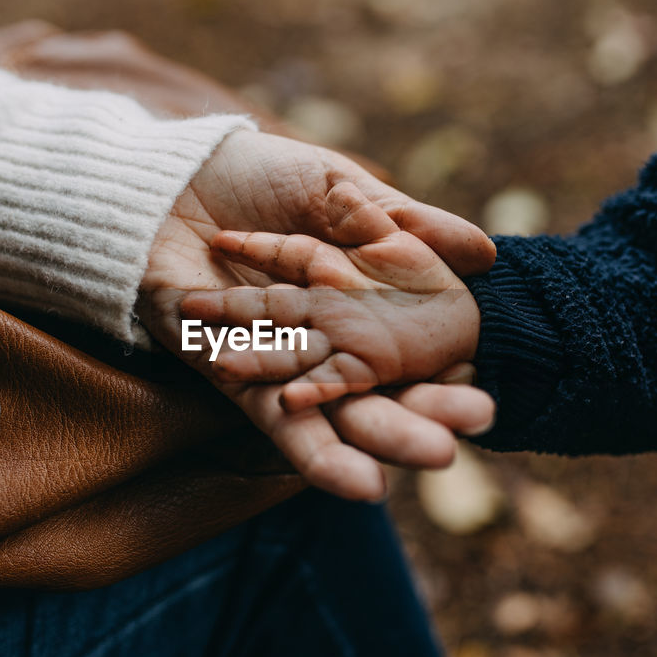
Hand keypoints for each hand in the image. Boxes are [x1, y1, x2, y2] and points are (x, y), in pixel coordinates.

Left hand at [137, 130, 494, 499]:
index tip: (486, 406)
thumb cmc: (254, 175)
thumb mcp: (336, 187)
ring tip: (415, 478)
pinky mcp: (228, 374)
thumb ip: (397, 219)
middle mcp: (320, 340)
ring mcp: (274, 361)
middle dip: (414, 425)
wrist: (170, 180)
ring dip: (371, 448)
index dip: (445, 381)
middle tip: (458, 453)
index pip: (409, 354)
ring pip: (332, 417)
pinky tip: (351, 480)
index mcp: (353, 300)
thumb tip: (485, 253)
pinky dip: (310, 443)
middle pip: (377, 395)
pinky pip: (273, 417)